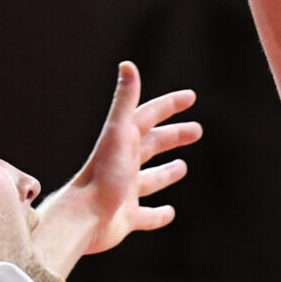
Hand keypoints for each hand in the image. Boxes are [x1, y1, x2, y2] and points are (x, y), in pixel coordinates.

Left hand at [31, 63, 202, 278]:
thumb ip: (124, 101)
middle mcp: (123, 165)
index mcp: (123, 142)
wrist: (83, 217)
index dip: (169, 105)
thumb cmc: (102, 174)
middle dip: (173, 136)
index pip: (148, 116)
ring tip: (182, 167)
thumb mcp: (118, 133)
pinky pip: (146, 215)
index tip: (191, 98)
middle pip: (152, 145)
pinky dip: (159, 214)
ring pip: (149, 180)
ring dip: (166, 173)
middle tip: (197, 131)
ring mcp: (125, 191)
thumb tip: (128, 64)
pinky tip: (170, 213)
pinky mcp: (126, 217)